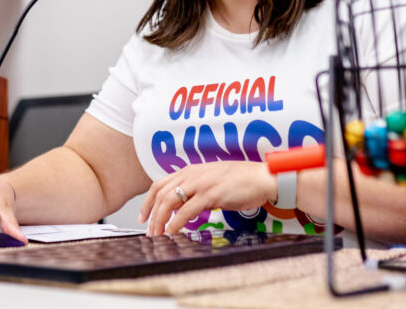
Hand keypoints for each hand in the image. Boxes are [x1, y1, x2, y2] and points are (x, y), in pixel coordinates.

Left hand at [138, 161, 275, 235]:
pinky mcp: (211, 194)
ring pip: (170, 202)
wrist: (261, 177)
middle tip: (149, 231)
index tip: (143, 216)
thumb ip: (196, 187)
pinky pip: (186, 211)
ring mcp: (201, 183)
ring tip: (158, 235)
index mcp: (191, 170)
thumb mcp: (212, 179)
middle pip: (161, 194)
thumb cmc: (241, 180)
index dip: (148, 201)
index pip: (160, 184)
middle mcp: (192, 174)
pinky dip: (176, 223)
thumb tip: (183, 203)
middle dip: (151, 214)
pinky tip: (173, 232)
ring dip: (161, 221)